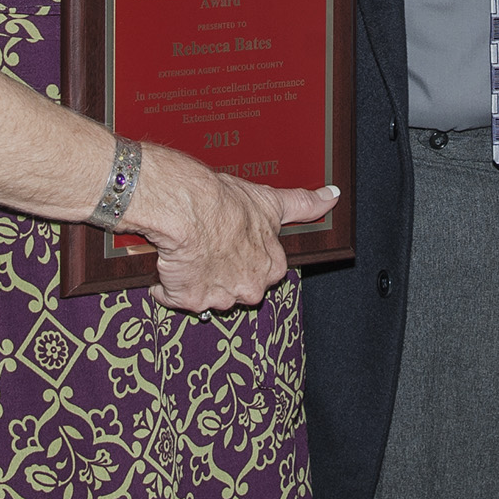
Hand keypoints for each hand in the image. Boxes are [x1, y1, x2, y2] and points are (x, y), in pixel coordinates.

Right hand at [132, 150, 340, 312]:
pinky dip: (166, 285)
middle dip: (222, 272)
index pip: (263, 270)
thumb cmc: (228, 202)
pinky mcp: (188, 301)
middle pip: (237, 287)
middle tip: (209, 248)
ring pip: (207, 295)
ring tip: (187, 252)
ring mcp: (219, 298)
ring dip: (194, 278)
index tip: (232, 244)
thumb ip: (303, 204)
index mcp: (271, 267)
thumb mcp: (271, 201)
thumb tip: (331, 196)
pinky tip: (167, 264)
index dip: (244, 254)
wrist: (189, 209)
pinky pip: (172, 297)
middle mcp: (249, 288)